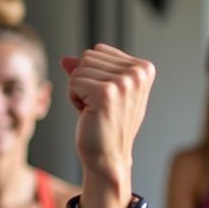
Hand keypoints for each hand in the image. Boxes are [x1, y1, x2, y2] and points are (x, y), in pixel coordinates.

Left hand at [60, 44, 152, 191]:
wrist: (107, 156)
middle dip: (83, 81)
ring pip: (79, 69)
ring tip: (94, 110)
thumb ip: (87, 72)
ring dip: (78, 91)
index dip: (92, 75)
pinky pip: (73, 81)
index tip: (104, 97)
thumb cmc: (105, 125)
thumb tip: (65, 59)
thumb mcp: (101, 92)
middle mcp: (138, 72)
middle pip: (87, 57)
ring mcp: (124, 82)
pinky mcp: (106, 93)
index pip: (98, 51)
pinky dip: (73, 98)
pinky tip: (88, 113)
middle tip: (97, 105)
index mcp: (143, 68)